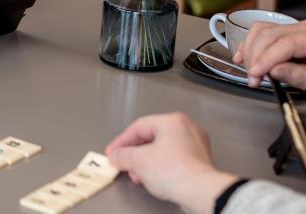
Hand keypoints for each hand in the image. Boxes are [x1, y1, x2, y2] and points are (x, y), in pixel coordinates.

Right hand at [105, 113, 237, 213]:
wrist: (201, 193)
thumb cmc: (175, 172)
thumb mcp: (138, 161)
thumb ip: (122, 155)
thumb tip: (116, 156)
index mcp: (172, 121)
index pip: (138, 127)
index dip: (121, 141)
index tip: (113, 152)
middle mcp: (186, 129)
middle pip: (151, 139)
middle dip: (135, 155)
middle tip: (125, 164)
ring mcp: (196, 145)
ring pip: (163, 150)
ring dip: (147, 163)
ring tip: (139, 176)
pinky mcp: (201, 162)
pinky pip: (175, 160)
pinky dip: (162, 168)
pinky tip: (155, 180)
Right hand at [234, 21, 305, 87]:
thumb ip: (297, 75)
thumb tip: (273, 70)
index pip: (284, 44)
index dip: (266, 59)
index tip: (255, 74)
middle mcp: (302, 28)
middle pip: (269, 35)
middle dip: (255, 56)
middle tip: (252, 77)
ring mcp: (293, 28)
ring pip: (260, 30)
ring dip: (249, 50)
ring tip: (249, 70)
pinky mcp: (284, 32)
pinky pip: (261, 31)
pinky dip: (248, 43)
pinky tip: (242, 56)